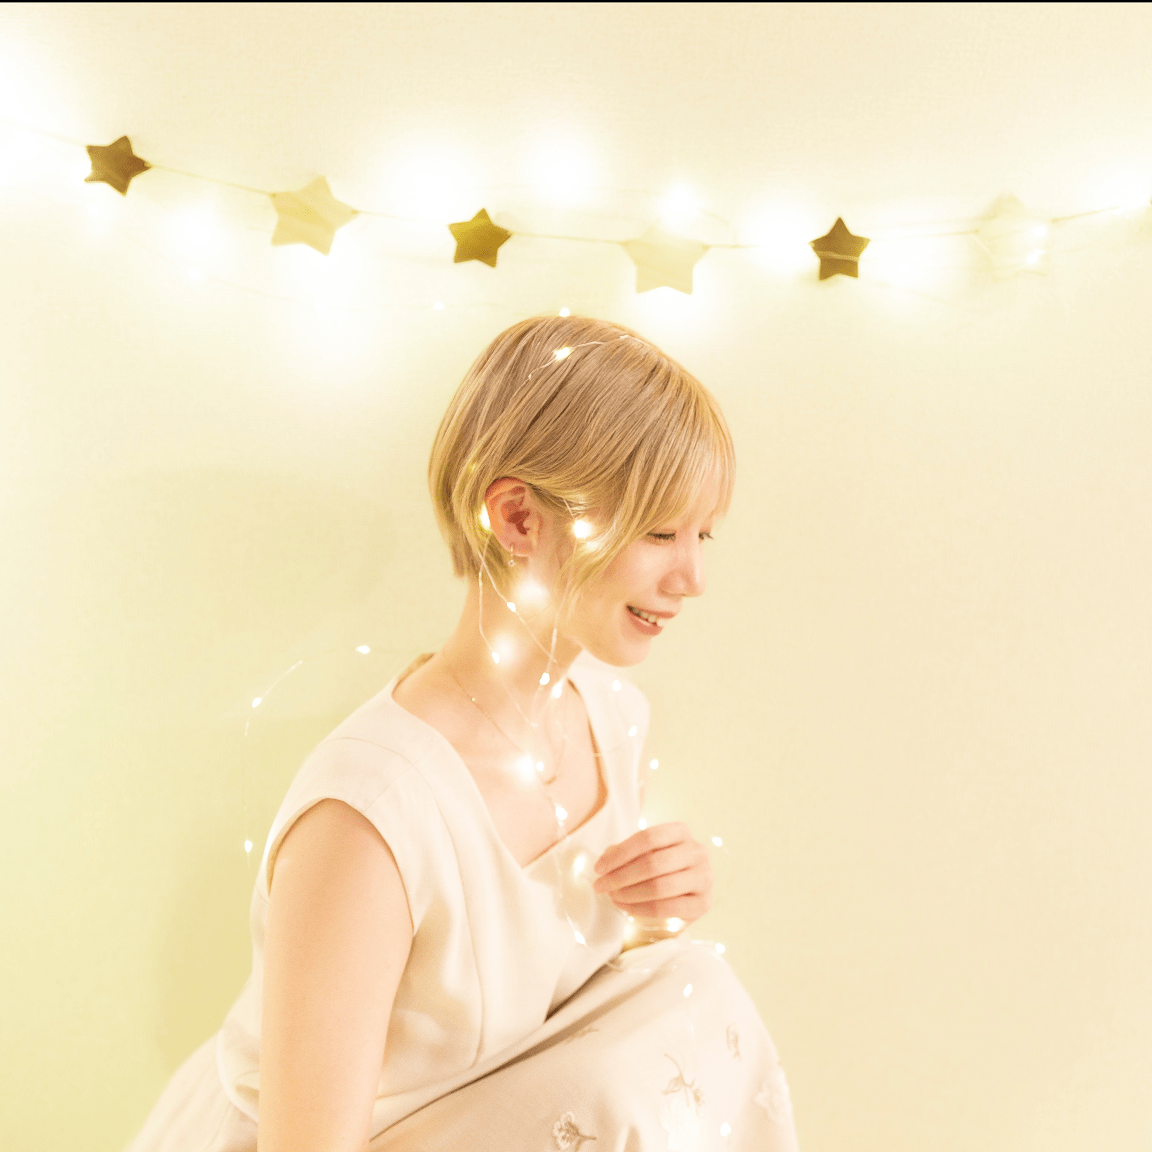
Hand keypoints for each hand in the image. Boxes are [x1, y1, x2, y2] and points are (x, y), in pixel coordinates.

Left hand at [592, 822, 712, 925]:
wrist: (684, 893)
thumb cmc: (660, 868)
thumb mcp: (643, 853)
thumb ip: (623, 853)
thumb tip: (605, 861)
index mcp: (681, 832)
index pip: (647, 838)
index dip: (620, 854)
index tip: (598, 868)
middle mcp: (697, 851)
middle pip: (653, 863)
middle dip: (620, 877)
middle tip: (600, 886)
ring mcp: (704, 877)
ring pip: (659, 887)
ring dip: (629, 894)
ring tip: (612, 897)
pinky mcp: (704, 903)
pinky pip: (667, 908)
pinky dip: (641, 909)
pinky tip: (626, 908)